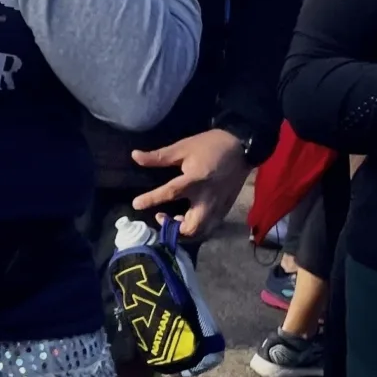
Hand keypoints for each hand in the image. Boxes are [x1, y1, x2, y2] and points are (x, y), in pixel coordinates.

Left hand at [130, 126, 249, 237]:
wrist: (242, 147)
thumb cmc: (210, 145)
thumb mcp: (183, 147)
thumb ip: (159, 156)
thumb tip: (134, 156)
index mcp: (195, 180)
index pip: (170, 194)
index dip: (151, 200)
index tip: (136, 204)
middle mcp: (207, 198)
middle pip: (191, 227)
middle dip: (174, 229)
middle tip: (162, 217)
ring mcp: (219, 206)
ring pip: (202, 232)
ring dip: (186, 231)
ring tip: (175, 220)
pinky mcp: (225, 209)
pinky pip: (210, 227)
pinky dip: (198, 228)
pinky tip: (189, 218)